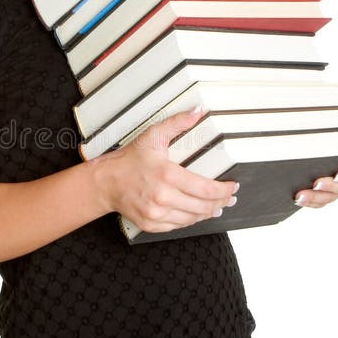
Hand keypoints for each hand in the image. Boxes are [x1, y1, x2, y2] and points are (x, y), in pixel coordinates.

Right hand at [99, 108, 238, 232]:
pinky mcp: (151, 224)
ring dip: (208, 213)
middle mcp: (163, 197)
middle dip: (221, 202)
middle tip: (229, 198)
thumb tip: (198, 112)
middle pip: (203, 206)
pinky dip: (190, 220)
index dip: (224, 190)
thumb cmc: (129, 160)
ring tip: (216, 206)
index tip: (232, 186)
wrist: (105, 182)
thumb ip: (177, 123)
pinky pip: (178, 226)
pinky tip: (195, 213)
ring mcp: (156, 213)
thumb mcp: (154, 136)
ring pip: (192, 218)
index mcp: (167, 175)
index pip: (206, 189)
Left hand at [294, 112, 337, 208]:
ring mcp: (332, 191)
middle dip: (329, 187)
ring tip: (301, 194)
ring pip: (327, 198)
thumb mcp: (337, 128)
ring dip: (315, 197)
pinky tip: (296, 198)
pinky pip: (315, 203)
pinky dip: (307, 202)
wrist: (303, 145)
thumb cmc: (326, 137)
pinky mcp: (317, 196)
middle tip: (317, 182)